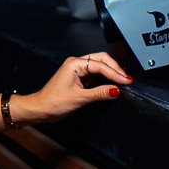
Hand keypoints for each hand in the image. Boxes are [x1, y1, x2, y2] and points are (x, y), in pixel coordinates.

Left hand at [17, 52, 132, 125]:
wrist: (40, 108)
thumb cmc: (53, 101)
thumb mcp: (79, 98)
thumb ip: (99, 93)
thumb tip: (115, 90)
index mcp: (74, 64)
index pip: (100, 65)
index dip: (115, 72)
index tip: (126, 81)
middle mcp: (75, 64)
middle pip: (102, 59)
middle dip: (115, 68)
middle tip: (127, 79)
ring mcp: (77, 70)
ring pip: (99, 65)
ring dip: (111, 72)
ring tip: (123, 80)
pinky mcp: (78, 77)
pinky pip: (95, 73)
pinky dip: (105, 76)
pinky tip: (112, 83)